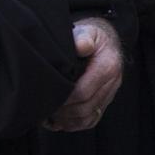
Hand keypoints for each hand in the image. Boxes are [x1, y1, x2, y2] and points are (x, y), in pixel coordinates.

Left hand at [44, 17, 122, 131]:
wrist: (105, 41)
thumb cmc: (92, 36)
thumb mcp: (88, 31)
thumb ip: (83, 37)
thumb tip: (80, 46)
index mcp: (108, 66)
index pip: (83, 91)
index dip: (63, 98)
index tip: (44, 96)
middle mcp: (112, 83)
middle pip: (85, 108)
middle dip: (62, 111)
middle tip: (42, 107)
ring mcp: (109, 94)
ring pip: (87, 117)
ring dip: (66, 120)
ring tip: (47, 114)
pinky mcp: (104, 102)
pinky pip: (90, 120)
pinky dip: (73, 124)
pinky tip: (58, 119)